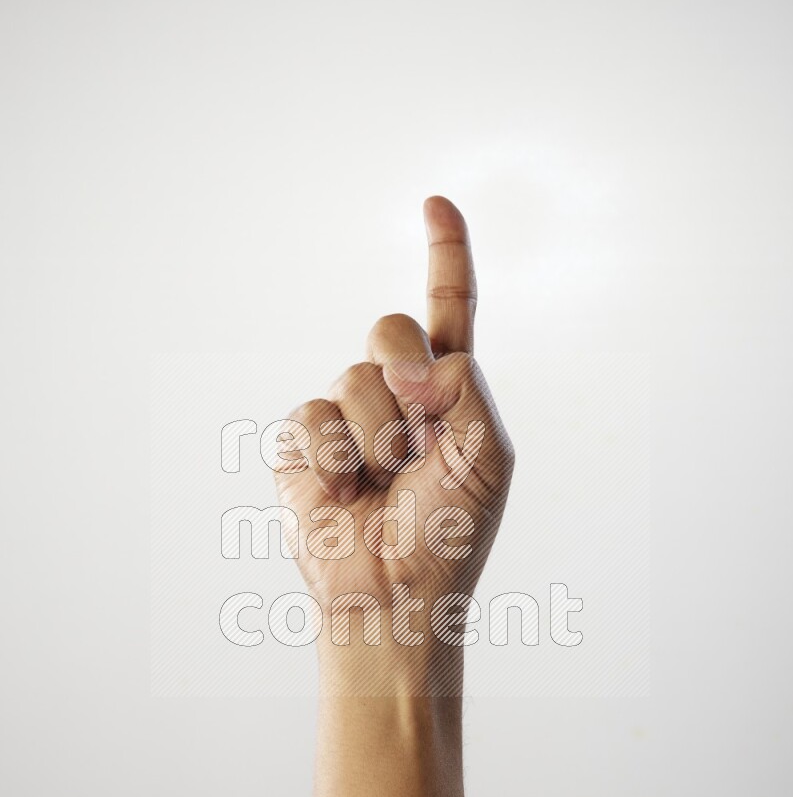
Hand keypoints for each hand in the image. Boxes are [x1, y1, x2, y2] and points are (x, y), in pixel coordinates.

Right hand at [273, 196, 513, 691]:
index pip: (449, 310)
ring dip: (377, 440)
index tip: (434, 202)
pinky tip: (345, 498)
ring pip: (353, 378)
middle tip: (418, 438)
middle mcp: (395, 394)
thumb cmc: (448, 533)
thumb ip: (465, 389)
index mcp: (448, 392)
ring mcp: (345, 416)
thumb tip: (412, 361)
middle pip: (390, 327)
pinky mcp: (303, 444)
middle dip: (405, 373)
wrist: (394, 594)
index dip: (444, 254)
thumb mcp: (486, 457)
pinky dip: (335, 463)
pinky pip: (312, 418)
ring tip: (382, 486)